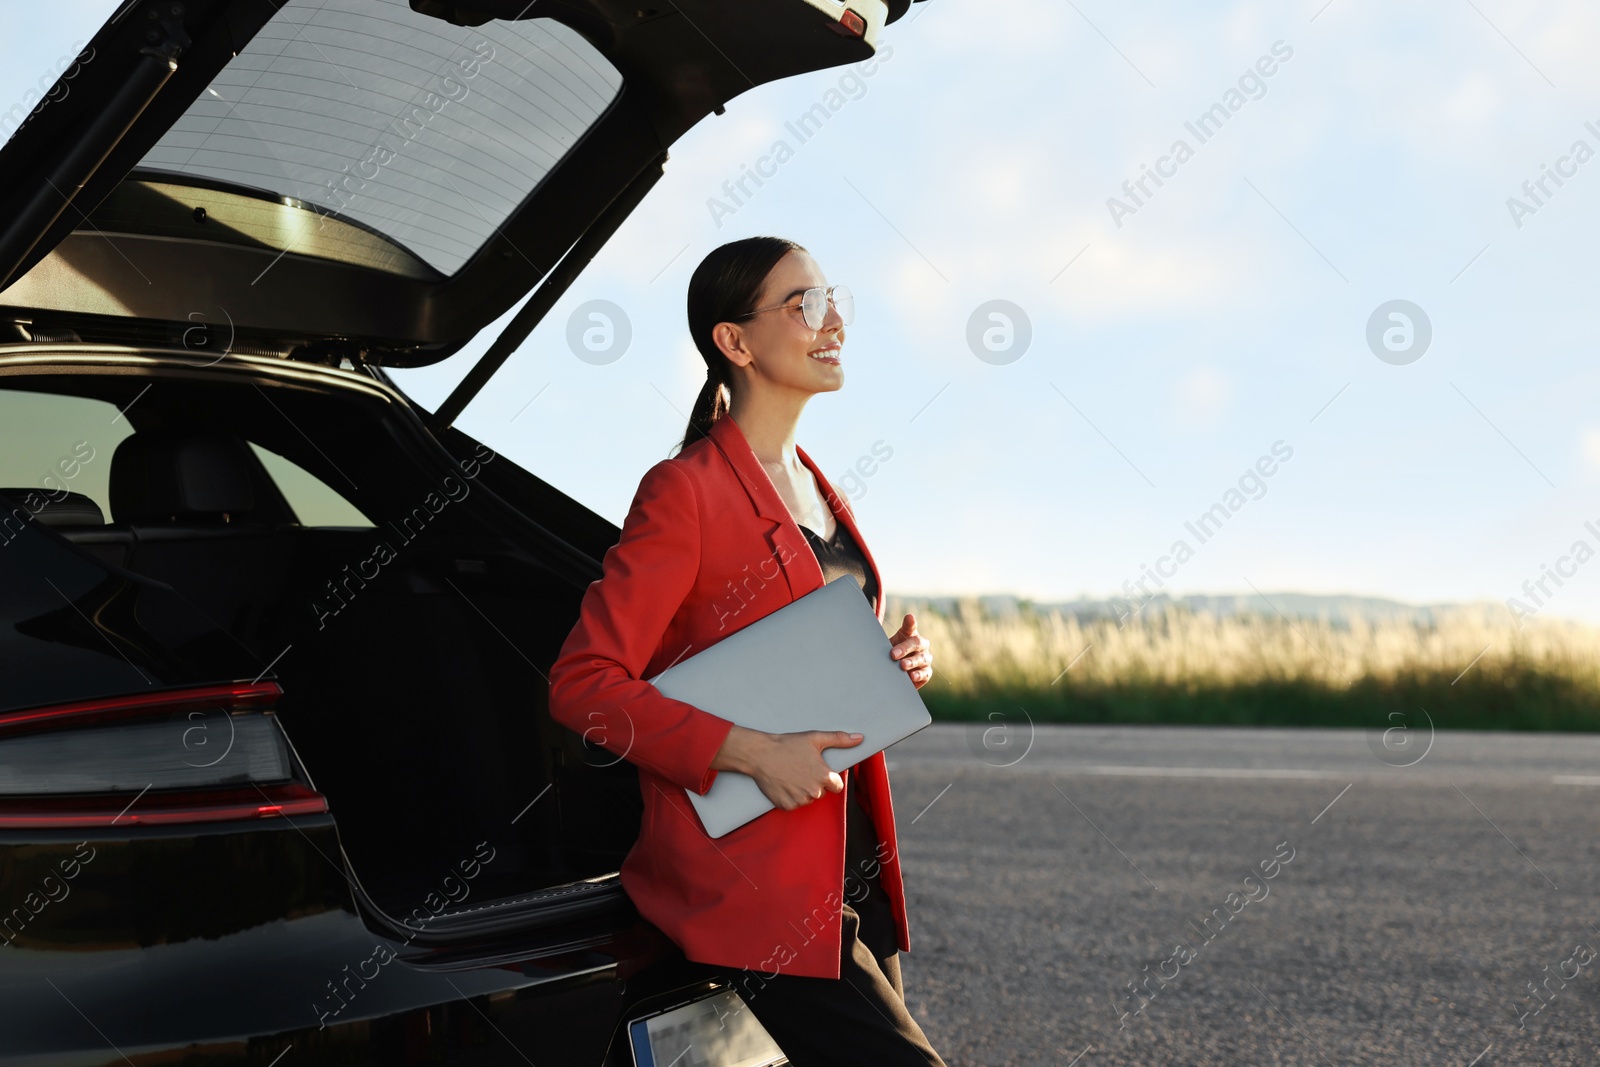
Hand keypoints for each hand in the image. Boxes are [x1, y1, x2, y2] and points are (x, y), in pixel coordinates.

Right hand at [711, 725, 862, 810]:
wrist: (760, 754)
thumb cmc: (787, 745)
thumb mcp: (815, 738)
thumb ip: (839, 739)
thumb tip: (860, 738)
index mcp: (823, 776)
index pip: (837, 786)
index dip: (829, 778)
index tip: (818, 770)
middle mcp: (813, 792)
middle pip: (822, 793)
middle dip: (815, 784)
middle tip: (801, 769)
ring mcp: (799, 800)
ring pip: (808, 799)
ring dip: (803, 791)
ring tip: (791, 775)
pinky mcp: (786, 806)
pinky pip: (794, 804)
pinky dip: (791, 797)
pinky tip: (784, 783)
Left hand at [889, 612, 932, 689]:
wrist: (896, 673)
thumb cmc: (894, 655)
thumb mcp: (889, 645)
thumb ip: (886, 638)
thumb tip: (877, 633)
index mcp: (911, 635)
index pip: (911, 627)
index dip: (910, 622)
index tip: (910, 617)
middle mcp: (921, 645)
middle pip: (916, 643)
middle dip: (905, 648)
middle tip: (893, 654)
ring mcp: (925, 658)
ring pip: (921, 658)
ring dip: (912, 662)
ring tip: (903, 666)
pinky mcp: (926, 672)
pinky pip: (925, 673)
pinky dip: (919, 675)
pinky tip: (912, 676)